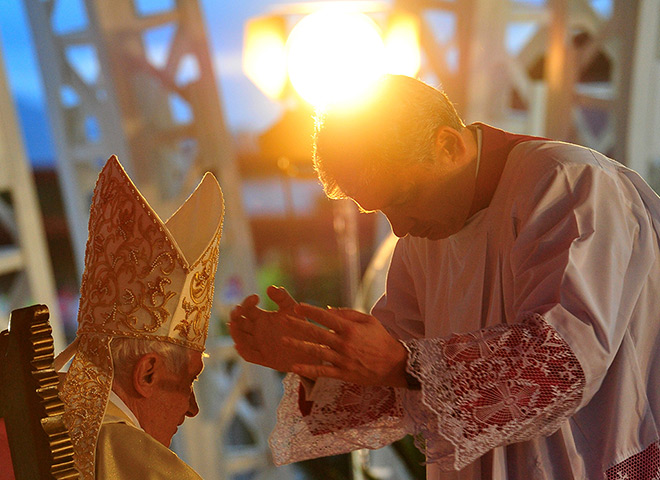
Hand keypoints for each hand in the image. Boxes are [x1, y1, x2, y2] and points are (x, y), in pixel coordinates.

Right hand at [229, 286, 317, 371]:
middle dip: (235, 315)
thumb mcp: (292, 309)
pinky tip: (239, 346)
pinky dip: (243, 351)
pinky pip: (250, 356)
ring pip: (240, 339)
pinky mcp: (265, 359)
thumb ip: (282, 297)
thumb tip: (270, 287)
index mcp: (261, 318)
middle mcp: (257, 331)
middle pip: (239, 323)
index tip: (256, 297)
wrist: (311, 347)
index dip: (247, 302)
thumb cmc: (301, 326)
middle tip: (238, 310)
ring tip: (233, 324)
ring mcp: (259, 345)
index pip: (247, 309)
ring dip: (235, 332)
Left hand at [283, 304, 408, 387]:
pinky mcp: (343, 373)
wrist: (394, 364)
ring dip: (298, 346)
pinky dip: (308, 370)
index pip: (326, 317)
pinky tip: (294, 368)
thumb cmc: (381, 339)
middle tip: (282, 320)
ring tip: (283, 341)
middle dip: (298, 326)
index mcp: (350, 328)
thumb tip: (327, 308)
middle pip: (317, 333)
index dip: (310, 311)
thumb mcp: (368, 320)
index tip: (297, 307)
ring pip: (316, 352)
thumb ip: (347, 314)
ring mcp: (343, 359)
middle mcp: (344, 343)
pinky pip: (322, 372)